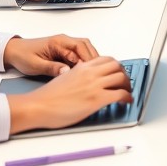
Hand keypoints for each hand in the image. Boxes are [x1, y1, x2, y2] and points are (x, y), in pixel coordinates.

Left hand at [3, 35, 97, 76]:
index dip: (86, 59)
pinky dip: (84, 61)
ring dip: (90, 59)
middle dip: (93, 58)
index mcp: (57, 41)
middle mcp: (63, 41)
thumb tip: (67, 72)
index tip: (89, 71)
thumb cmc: (22, 55)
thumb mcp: (35, 65)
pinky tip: (84, 72)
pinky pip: (78, 53)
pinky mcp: (64, 51)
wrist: (14, 51)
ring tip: (92, 72)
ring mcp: (64, 45)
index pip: (79, 47)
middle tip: (97, 72)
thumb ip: (52, 68)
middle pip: (86, 45)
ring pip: (84, 49)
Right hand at [6, 56, 131, 133]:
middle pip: (117, 66)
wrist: (38, 105)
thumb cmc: (47, 97)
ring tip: (127, 93)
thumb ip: (78, 77)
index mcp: (81, 67)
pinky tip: (126, 101)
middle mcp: (90, 73)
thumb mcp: (65, 79)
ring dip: (128, 85)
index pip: (106, 60)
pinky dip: (127, 97)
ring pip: (121, 77)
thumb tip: (86, 83)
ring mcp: (94, 85)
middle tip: (125, 84)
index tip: (117, 73)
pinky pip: (120, 94)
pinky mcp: (96, 99)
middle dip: (124, 75)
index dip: (115, 66)